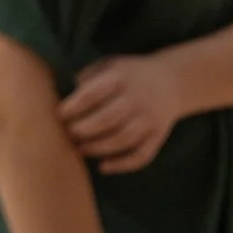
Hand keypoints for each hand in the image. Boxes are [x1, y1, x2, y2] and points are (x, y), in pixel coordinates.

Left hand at [59, 55, 183, 174]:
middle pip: (107, 119)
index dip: (73, 107)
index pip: (93, 94)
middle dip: (82, 130)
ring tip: (79, 149)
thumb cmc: (129, 73)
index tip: (59, 114)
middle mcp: (137, 99)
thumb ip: (88, 76)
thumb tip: (67, 95)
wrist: (173, 81)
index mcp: (120, 79)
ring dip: (97, 148)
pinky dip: (122, 165)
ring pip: (123, 140)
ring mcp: (149, 119)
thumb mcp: (109, 65)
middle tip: (67, 134)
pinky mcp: (158, 136)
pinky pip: (141, 155)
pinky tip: (102, 167)